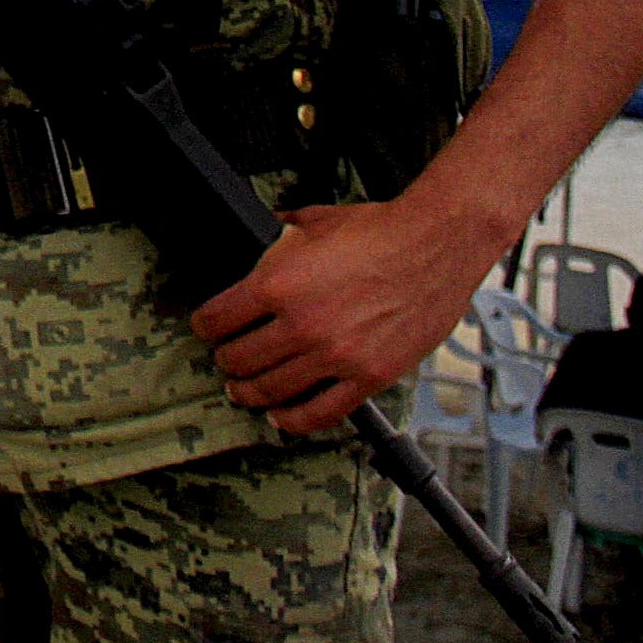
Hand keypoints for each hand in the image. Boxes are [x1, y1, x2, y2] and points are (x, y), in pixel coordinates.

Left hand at [188, 199, 498, 433]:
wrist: (437, 244)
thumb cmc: (381, 230)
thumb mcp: (315, 222)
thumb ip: (281, 233)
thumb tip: (266, 230)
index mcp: (278, 284)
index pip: (217, 319)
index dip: (205, 326)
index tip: (207, 329)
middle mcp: (301, 325)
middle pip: (239, 360)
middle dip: (225, 361)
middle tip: (226, 359)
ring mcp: (335, 356)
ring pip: (271, 391)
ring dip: (249, 393)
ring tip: (243, 390)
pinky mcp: (368, 377)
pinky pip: (320, 414)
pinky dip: (293, 420)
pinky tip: (281, 416)